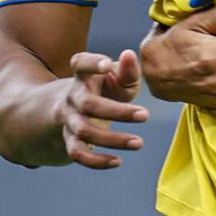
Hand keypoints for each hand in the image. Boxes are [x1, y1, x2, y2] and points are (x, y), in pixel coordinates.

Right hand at [60, 48, 147, 168]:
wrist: (76, 110)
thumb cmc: (106, 89)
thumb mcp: (117, 78)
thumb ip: (127, 70)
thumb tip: (130, 55)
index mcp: (84, 76)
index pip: (80, 63)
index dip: (91, 63)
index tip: (107, 65)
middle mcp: (73, 97)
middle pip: (89, 104)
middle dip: (118, 112)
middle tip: (146, 115)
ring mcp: (70, 119)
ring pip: (84, 131)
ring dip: (112, 139)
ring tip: (139, 142)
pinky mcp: (70, 140)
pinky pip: (77, 153)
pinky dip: (96, 161)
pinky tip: (118, 161)